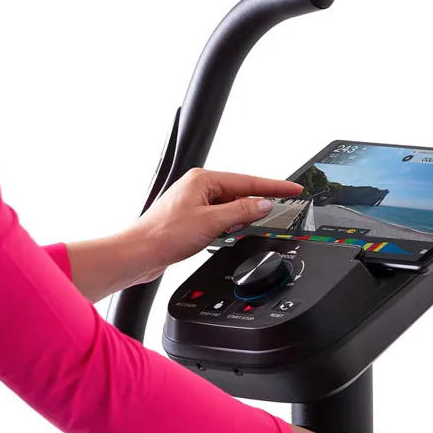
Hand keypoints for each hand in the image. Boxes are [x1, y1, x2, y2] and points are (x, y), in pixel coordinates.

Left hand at [114, 168, 303, 289]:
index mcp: (202, 179)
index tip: (294, 188)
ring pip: (228, 207)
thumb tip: (263, 204)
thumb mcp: (212, 222)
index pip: (248, 181)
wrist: (139, 253)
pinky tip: (222, 235)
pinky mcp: (189, 218)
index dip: (274, 187)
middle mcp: (197, 186)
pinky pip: (218, 217)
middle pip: (239, 193)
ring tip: (229, 230)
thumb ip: (242, 212)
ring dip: (236, 220)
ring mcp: (193, 202)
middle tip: (266, 215)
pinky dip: (225, 226)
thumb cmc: (164, 235)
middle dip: (252, 207)